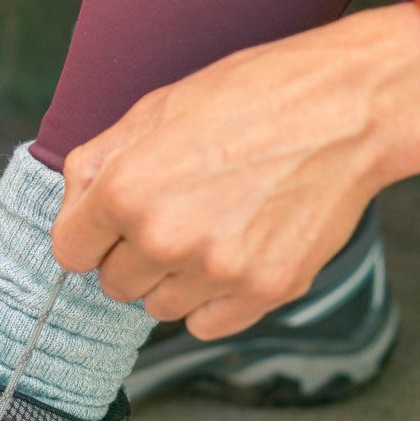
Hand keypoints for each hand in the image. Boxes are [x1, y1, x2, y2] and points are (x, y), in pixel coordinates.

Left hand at [53, 3, 419, 337]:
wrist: (349, 107)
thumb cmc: (253, 95)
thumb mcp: (156, 109)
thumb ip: (97, 163)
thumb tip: (72, 206)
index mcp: (125, 191)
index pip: (70, 252)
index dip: (91, 233)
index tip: (113, 222)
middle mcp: (164, 238)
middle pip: (114, 285)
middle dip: (134, 255)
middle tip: (177, 213)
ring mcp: (216, 271)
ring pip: (159, 308)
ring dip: (175, 279)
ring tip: (213, 228)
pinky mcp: (264, 291)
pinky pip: (206, 325)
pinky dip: (214, 300)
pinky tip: (237, 252)